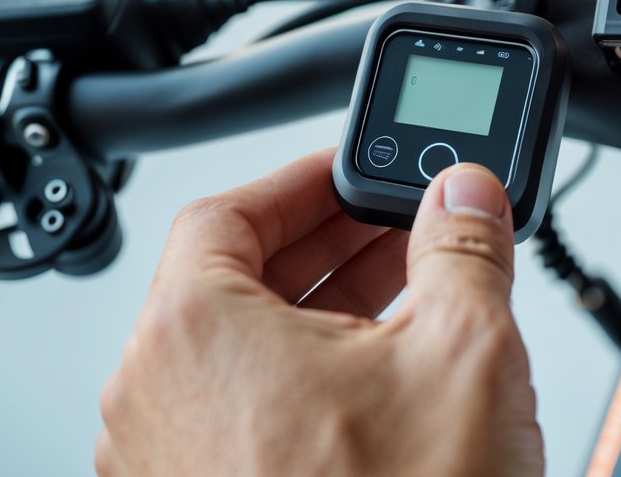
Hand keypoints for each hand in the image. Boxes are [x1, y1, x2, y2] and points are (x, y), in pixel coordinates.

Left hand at [95, 149, 542, 476]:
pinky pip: (248, 416)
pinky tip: (386, 391)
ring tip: (412, 307)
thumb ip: (465, 248)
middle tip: (404, 234)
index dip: (307, 179)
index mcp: (190, 333)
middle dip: (335, 248)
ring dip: (329, 317)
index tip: (358, 173)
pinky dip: (311, 385)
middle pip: (237, 279)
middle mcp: (155, 399)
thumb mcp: (464, 354)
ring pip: (246, 352)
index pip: (230, 209)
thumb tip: (466, 197)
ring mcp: (170, 464)